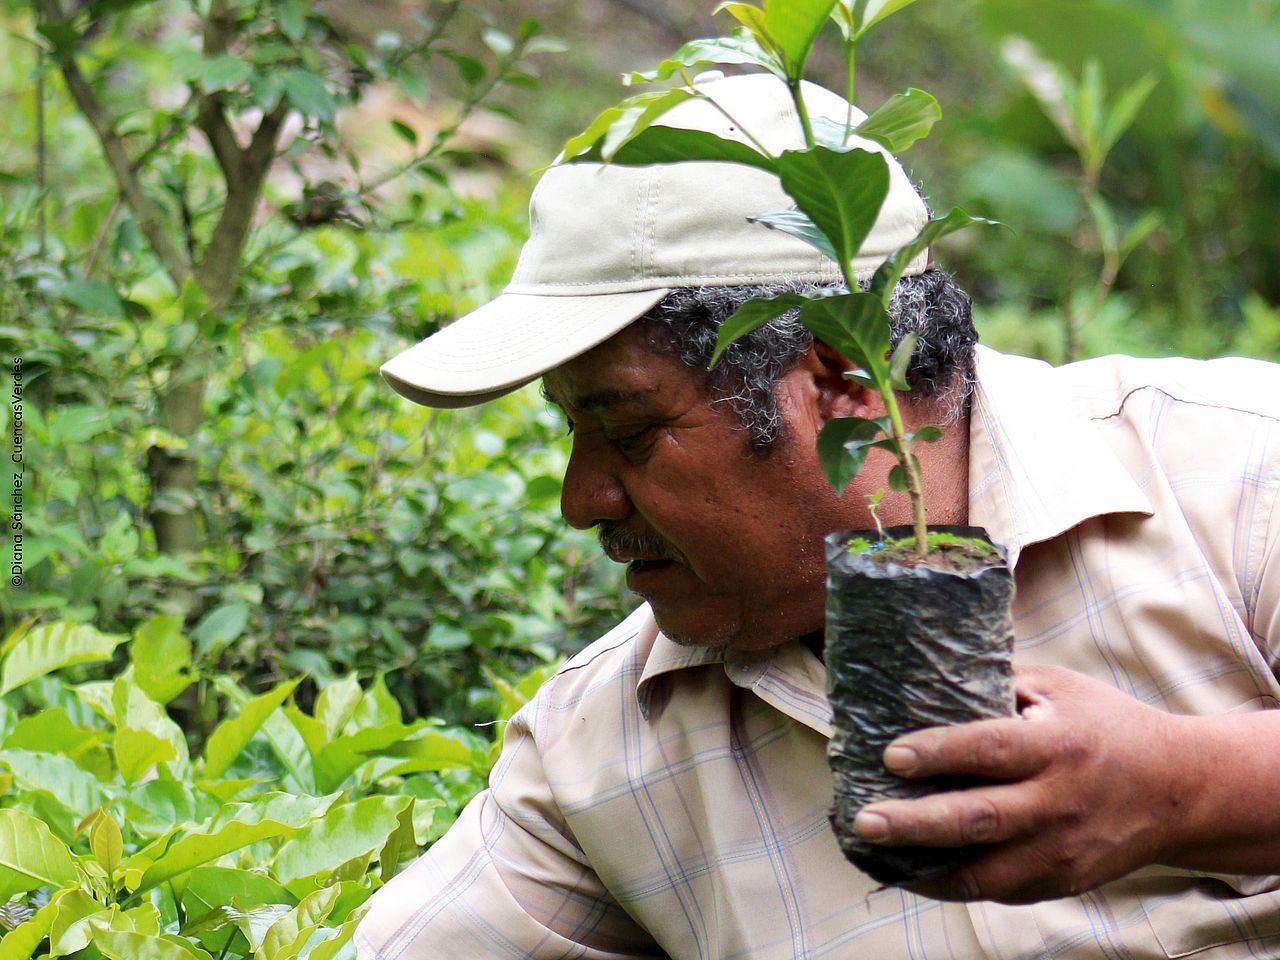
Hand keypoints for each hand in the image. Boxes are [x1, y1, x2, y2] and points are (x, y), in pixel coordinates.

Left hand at [851, 665, 1186, 903]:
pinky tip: (913, 870)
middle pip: (978, 818)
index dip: (939, 753)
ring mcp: (1061, 850)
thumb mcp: (1060, 687)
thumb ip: (1000, 684)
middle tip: (864, 819)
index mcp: (1057, 746)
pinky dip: (953, 884)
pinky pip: (999, 890)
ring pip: (985, 872)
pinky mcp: (1062, 881)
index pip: (989, 749)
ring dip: (925, 867)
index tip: (891, 755)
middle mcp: (1059, 802)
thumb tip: (928, 675)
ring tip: (876, 853)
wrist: (1180, 789)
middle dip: (915, 823)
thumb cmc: (1107, 726)